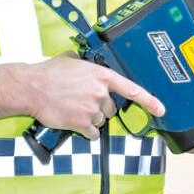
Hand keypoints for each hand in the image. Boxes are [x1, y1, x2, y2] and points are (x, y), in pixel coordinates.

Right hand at [14, 57, 163, 137]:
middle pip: (111, 109)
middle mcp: (100, 93)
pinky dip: (84, 131)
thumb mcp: (72, 60)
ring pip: (100, 121)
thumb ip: (86, 64)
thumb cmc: (49, 73)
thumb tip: (87, 63)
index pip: (131, 89)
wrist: (32, 88)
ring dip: (89, 118)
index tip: (161, 110)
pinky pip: (92, 133)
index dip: (149, 101)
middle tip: (81, 101)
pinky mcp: (81, 124)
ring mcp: (92, 109)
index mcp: (101, 76)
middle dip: (100, 107)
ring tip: (72, 108)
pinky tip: (73, 120)